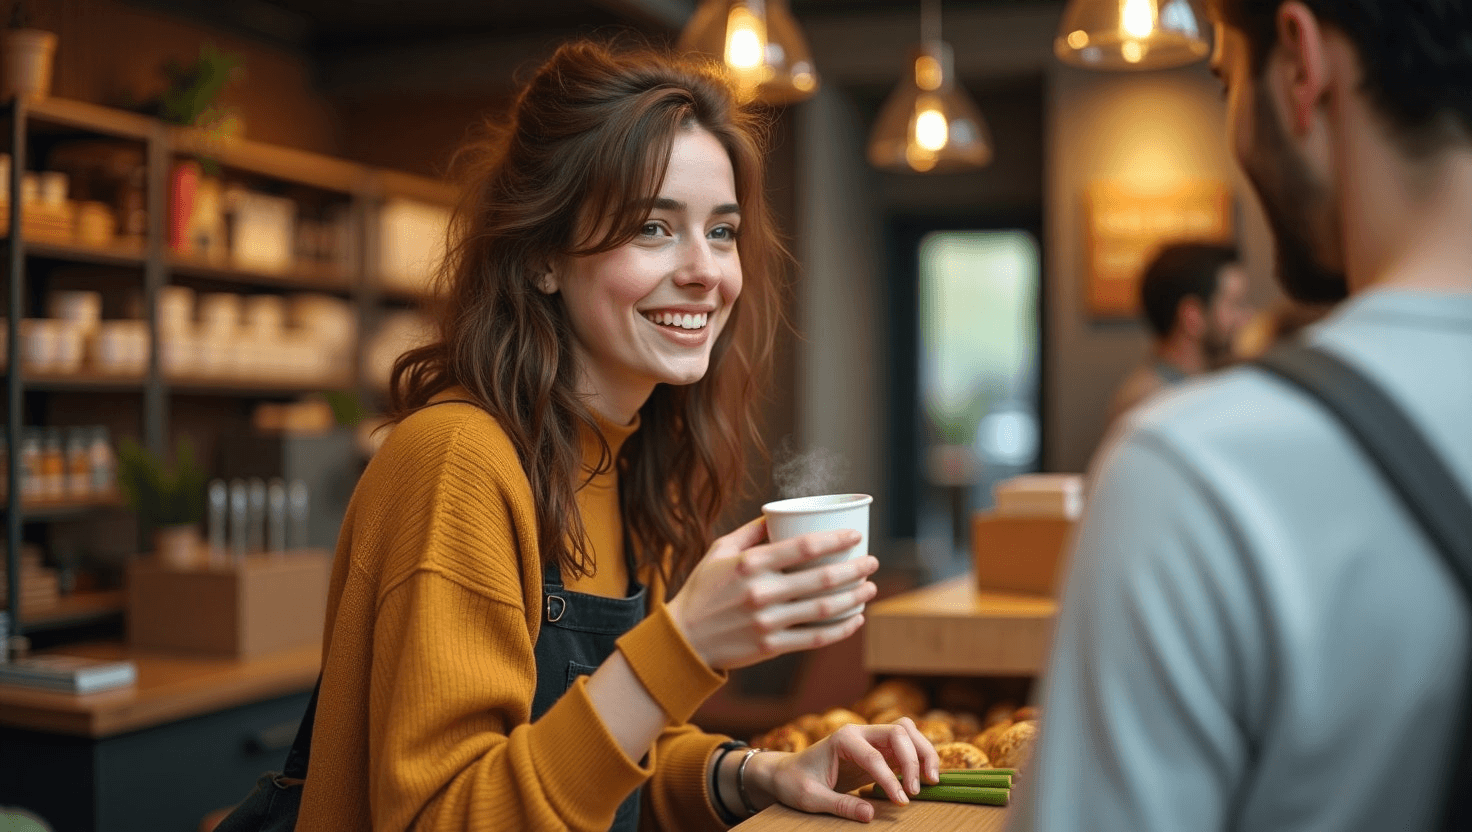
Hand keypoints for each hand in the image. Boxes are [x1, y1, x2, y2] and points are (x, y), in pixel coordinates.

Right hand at [666, 517, 878, 669]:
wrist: (684, 640)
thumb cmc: (703, 590)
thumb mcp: (719, 551)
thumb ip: (750, 531)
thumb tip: (779, 514)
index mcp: (750, 563)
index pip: (803, 546)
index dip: (836, 539)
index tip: (856, 535)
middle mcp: (761, 592)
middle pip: (821, 578)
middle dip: (855, 568)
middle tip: (872, 562)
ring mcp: (767, 621)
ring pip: (824, 609)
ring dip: (854, 597)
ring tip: (870, 588)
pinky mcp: (771, 647)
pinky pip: (815, 638)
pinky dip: (841, 629)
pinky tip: (855, 619)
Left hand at [746, 719, 941, 821]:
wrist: (785, 772)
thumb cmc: (794, 783)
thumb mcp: (811, 798)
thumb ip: (840, 805)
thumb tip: (870, 815)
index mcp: (842, 739)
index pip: (874, 756)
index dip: (890, 779)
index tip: (901, 802)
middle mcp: (859, 733)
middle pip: (899, 732)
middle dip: (913, 759)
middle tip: (917, 790)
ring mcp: (870, 739)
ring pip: (907, 732)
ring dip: (923, 752)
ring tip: (932, 780)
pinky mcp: (877, 750)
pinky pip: (906, 745)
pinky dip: (919, 757)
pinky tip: (925, 778)